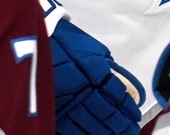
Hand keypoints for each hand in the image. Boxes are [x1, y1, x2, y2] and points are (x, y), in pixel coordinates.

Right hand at [40, 0, 143, 134]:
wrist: (34, 42)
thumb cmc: (66, 43)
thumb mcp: (93, 51)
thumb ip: (109, 69)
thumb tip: (124, 86)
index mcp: (96, 72)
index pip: (118, 97)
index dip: (128, 109)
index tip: (135, 116)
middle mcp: (84, 89)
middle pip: (107, 113)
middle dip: (121, 124)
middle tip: (131, 130)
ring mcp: (68, 102)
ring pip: (91, 124)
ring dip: (107, 132)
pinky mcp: (53, 110)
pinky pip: (71, 128)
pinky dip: (84, 134)